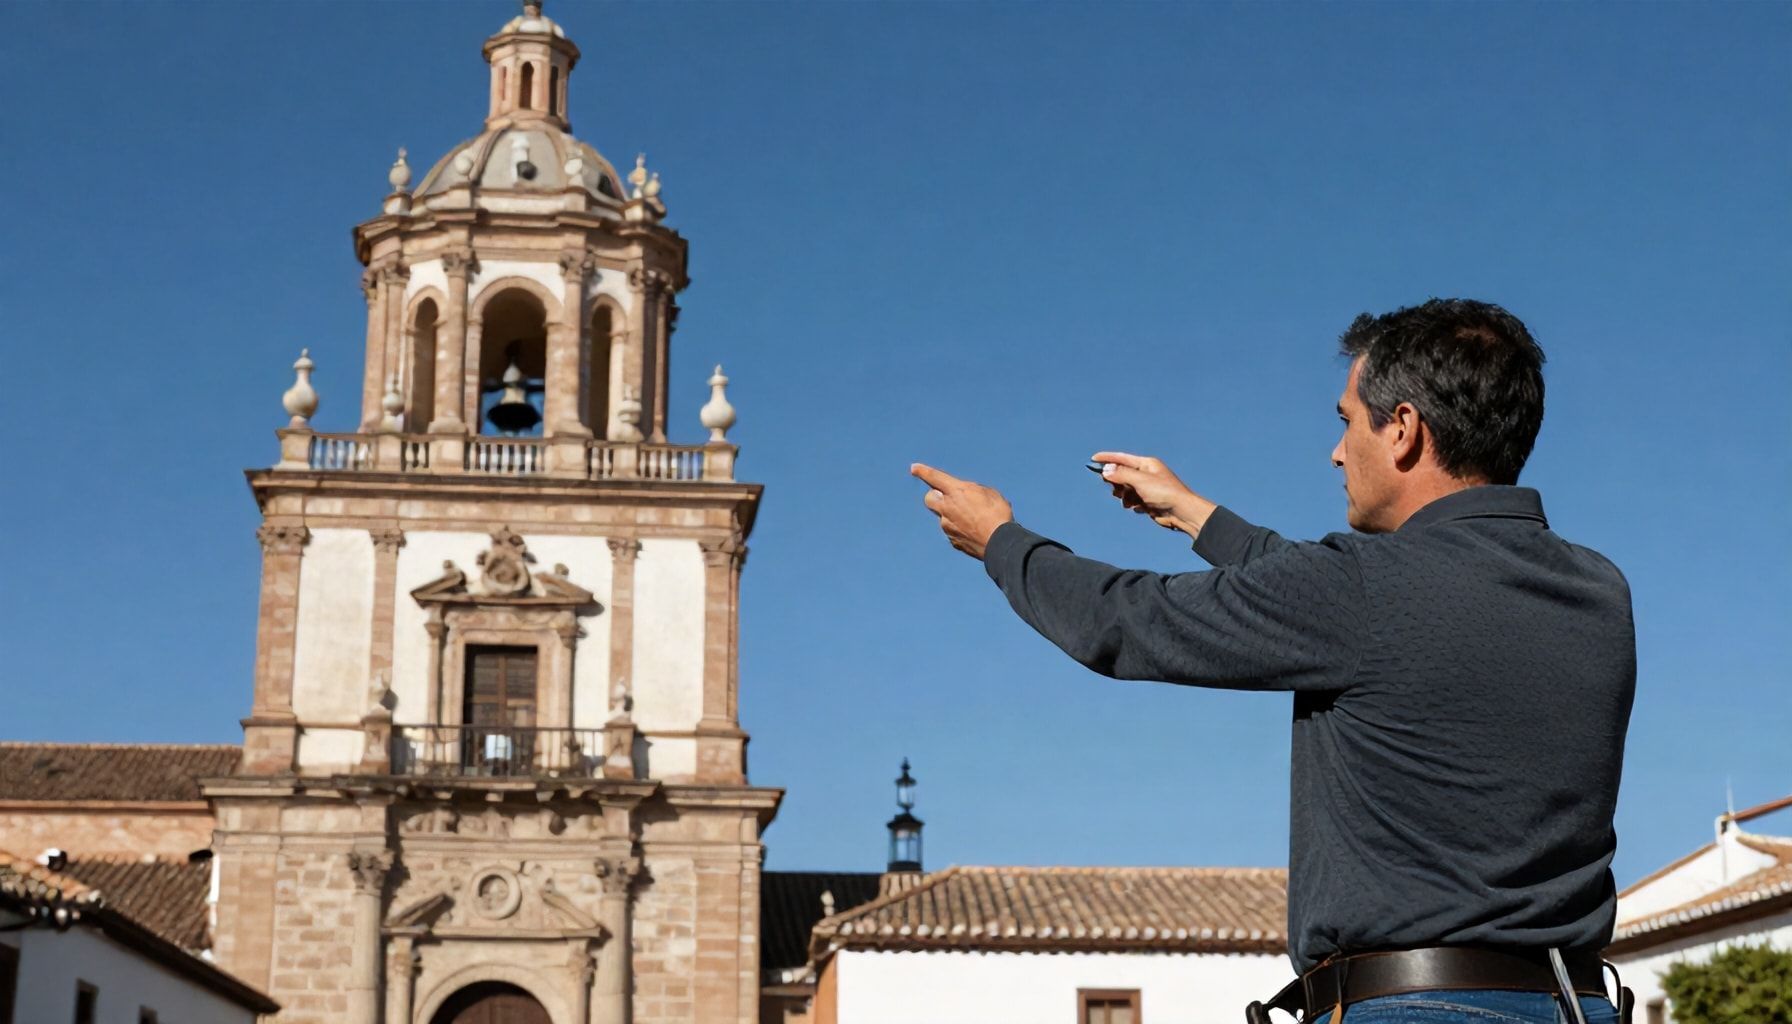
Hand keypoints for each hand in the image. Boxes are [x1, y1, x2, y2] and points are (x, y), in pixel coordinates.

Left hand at [910, 463, 1013, 560]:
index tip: (914, 468)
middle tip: (947, 497)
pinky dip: (960, 529)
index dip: (923, 471)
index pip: (934, 477)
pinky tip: (975, 531)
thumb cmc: (998, 515)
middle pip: (929, 498)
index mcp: (956, 491)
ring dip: (953, 515)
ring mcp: (947, 526)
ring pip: (943, 517)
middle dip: (935, 496)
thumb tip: (968, 495)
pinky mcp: (952, 540)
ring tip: (975, 519)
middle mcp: (947, 508)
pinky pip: (952, 531)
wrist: (1000, 543)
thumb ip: (973, 491)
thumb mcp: (990, 494)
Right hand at [1091, 451, 1216, 537]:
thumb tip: (1106, 470)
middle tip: (1117, 490)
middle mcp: (1146, 474)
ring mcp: (1147, 488)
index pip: (1122, 458)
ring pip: (1125, 490)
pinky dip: (1132, 504)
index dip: (1107, 458)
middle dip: (1117, 483)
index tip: (1092, 459)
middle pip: (1121, 475)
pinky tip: (1141, 508)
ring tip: (1132, 502)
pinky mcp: (1148, 501)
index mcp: (1146, 464)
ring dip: (1124, 497)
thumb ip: (1121, 474)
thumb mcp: (1140, 480)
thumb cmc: (1165, 493)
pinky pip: (1131, 501)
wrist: (1181, 512)